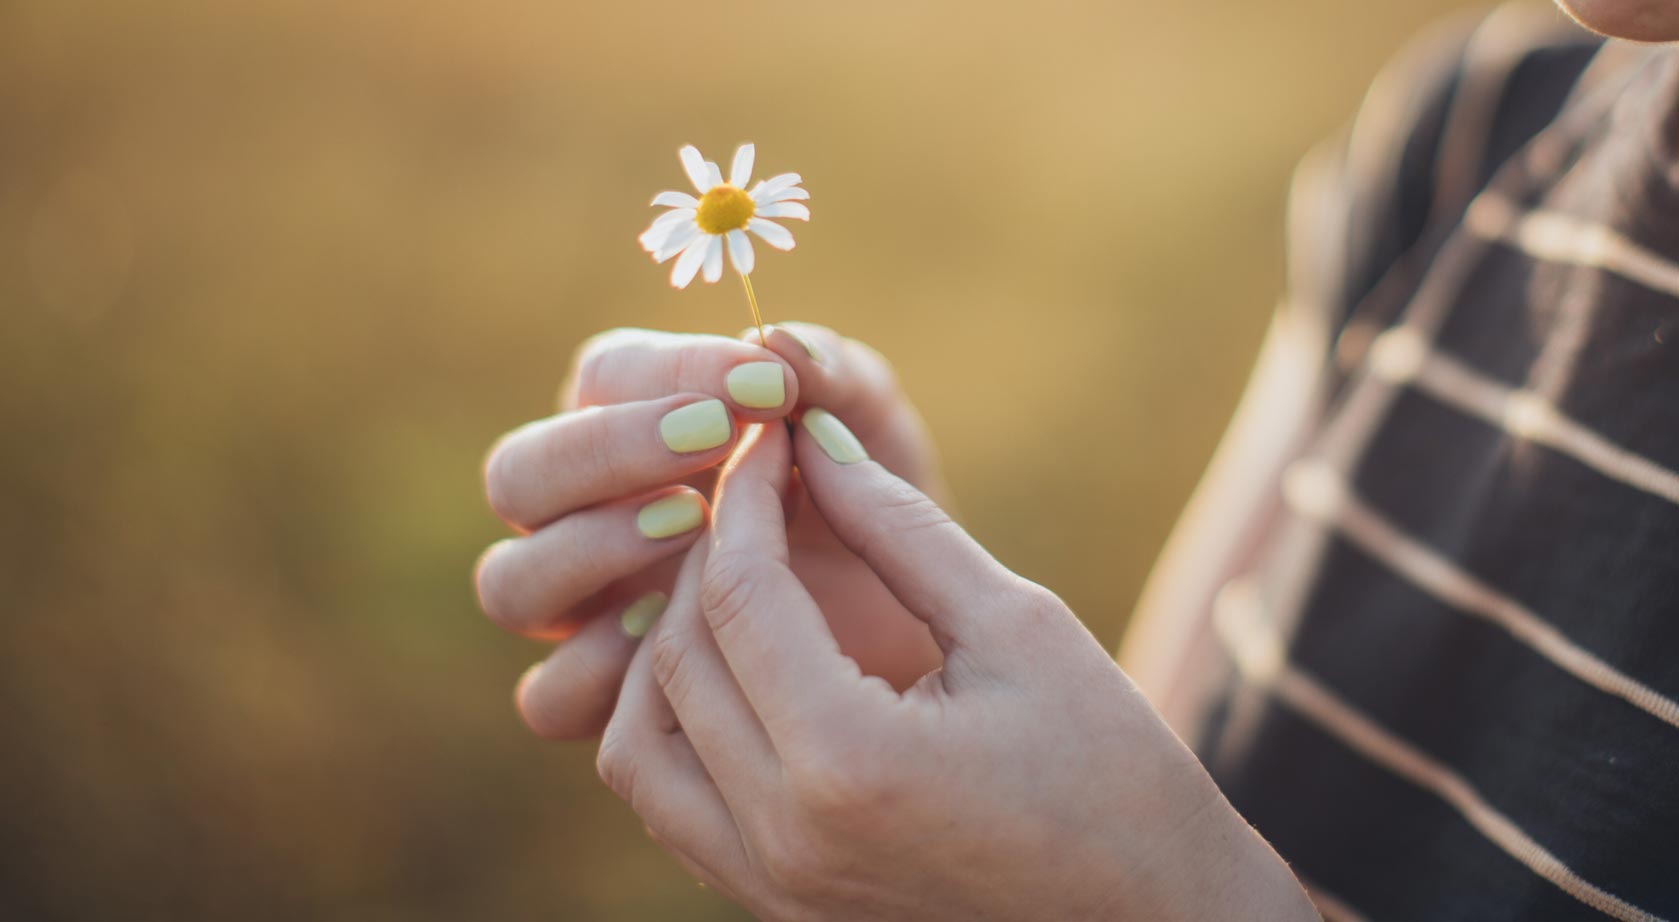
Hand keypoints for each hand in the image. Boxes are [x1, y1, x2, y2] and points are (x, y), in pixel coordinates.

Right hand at [475, 325, 944, 738]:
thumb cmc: (878, 513)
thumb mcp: (873, 438)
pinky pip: (549, 696)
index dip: (670, 372)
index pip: (602, 377)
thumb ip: (837, 381)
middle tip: (712, 442)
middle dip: (607, 451)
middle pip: (518, 474)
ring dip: (589, 549)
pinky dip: (599, 668)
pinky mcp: (601, 701)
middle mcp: (583, 515)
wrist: (917, 636)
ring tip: (694, 528)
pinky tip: (684, 633)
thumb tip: (779, 341)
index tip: (765, 385)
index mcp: (633, 425)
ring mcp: (582, 611)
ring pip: (511, 582)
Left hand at [596, 416, 1315, 920]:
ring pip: (641, 740)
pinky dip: (678, 721)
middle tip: (759, 492)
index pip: (741, 595)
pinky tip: (740, 665)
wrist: (1152, 918)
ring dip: (669, 644)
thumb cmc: (1113, 770)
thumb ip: (900, 527)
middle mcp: (784, 836)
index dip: (747, 498)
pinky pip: (671, 804)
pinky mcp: (774, 906)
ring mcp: (770, 885)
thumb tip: (814, 442)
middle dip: (707, 554)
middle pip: (679, 657)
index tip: (770, 438)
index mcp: (850, 761)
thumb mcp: (1017, 625)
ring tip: (738, 579)